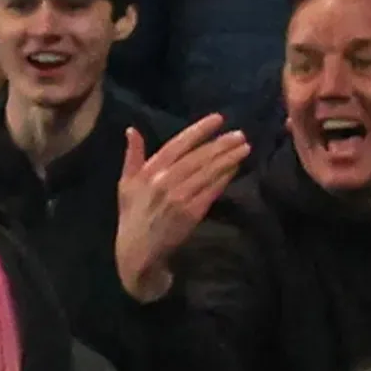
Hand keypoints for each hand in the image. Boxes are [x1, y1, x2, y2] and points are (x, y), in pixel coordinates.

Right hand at [115, 114, 250, 301]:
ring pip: (208, 172)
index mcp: (147, 172)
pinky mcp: (191, 213)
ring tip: (244, 148)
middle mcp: (163, 182)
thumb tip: (132, 130)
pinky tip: (235, 168)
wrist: (137, 252)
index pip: (177, 145)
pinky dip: (224, 178)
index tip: (218, 119)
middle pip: (197, 157)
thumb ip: (131, 156)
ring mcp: (178, 198)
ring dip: (228, 159)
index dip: (199, 131)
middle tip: (240, 134)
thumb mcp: (125, 184)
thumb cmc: (132, 216)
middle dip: (221, 144)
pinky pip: (212, 191)